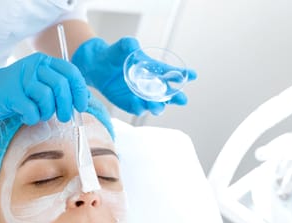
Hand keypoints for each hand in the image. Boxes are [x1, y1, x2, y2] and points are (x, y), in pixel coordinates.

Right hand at [0, 53, 88, 124]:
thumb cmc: (17, 93)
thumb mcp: (40, 85)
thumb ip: (59, 89)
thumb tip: (82, 101)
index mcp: (44, 62)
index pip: (71, 72)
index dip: (80, 91)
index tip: (81, 106)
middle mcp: (34, 66)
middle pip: (61, 85)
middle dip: (66, 106)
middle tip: (64, 117)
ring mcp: (21, 79)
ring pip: (47, 97)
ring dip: (47, 112)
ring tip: (39, 114)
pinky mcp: (11, 93)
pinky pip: (31, 109)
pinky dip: (32, 118)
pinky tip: (27, 117)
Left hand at [72, 37, 196, 115]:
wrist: (97, 68)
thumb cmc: (113, 55)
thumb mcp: (120, 48)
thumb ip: (127, 46)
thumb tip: (132, 45)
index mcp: (154, 69)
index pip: (171, 72)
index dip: (184, 74)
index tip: (194, 75)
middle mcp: (151, 84)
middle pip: (168, 94)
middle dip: (176, 97)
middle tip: (182, 99)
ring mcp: (141, 96)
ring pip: (155, 104)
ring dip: (158, 106)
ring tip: (157, 106)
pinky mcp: (130, 104)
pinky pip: (138, 109)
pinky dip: (139, 108)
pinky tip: (138, 105)